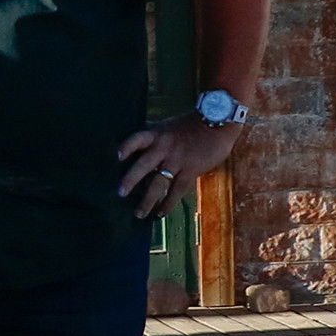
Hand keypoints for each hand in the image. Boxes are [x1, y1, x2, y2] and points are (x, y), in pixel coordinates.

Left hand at [114, 118, 242, 215]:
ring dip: (148, 200)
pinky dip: (168, 203)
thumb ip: (157, 140)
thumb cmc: (193, 124)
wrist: (218, 122)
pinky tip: (161, 213)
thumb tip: (144, 153)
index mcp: (157, 134)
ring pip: (158, 183)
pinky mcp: (191, 170)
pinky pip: (177, 190)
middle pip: (143, 165)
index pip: (137, 139)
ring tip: (139, 213)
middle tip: (120, 194)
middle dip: (130, 180)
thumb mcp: (170, 126)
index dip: (127, 147)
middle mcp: (164, 148)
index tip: (117, 157)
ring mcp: (177, 160)